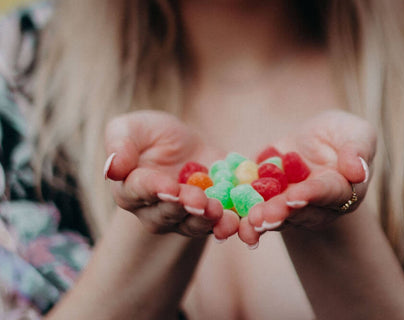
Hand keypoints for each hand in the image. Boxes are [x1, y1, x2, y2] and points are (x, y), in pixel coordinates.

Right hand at [104, 110, 238, 239]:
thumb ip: (120, 143)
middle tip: (199, 201)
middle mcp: (155, 211)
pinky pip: (221, 226)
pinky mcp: (212, 218)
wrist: (188, 148)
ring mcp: (185, 218)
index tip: (168, 187)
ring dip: (207, 220)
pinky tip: (242, 224)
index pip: (139, 191)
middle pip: (168, 213)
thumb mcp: (133, 127)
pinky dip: (233, 226)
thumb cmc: (153, 136)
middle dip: (185, 207)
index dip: (154, 189)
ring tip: (219, 212)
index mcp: (132, 189)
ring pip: (194, 225)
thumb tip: (112, 167)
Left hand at [238, 110, 376, 245]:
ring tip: (248, 222)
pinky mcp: (268, 202)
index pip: (327, 193)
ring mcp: (290, 208)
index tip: (295, 197)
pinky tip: (230, 221)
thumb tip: (358, 171)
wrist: (312, 142)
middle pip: (298, 211)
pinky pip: (255, 209)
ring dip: (261, 220)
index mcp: (341, 190)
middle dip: (280, 213)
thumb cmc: (340, 135)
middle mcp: (316, 206)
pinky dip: (242, 216)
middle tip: (263, 218)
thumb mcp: (356, 132)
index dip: (311, 195)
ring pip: (276, 216)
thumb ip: (358, 149)